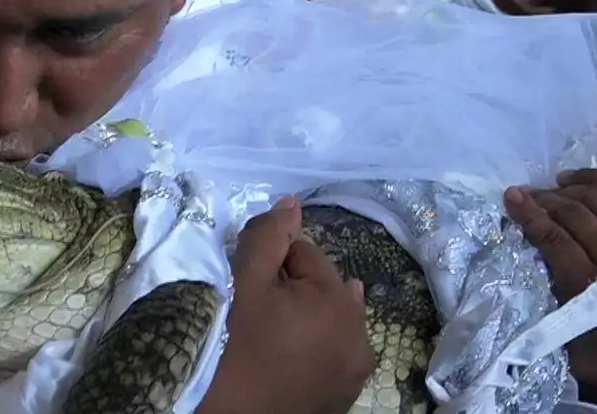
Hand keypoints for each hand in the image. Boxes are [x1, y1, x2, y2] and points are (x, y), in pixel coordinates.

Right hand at [198, 198, 374, 413]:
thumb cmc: (235, 348)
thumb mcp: (244, 285)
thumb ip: (267, 238)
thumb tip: (291, 203)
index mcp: (339, 299)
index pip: (303, 253)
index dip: (271, 266)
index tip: (250, 291)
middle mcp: (361, 332)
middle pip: (321, 285)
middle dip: (293, 291)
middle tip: (258, 318)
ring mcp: (357, 367)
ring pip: (330, 318)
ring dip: (307, 318)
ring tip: (274, 336)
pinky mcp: (348, 392)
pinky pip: (334, 350)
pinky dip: (316, 347)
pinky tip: (290, 357)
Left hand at [505, 152, 596, 401]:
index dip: (596, 174)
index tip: (570, 177)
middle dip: (567, 187)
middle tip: (547, 191)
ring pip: (575, 213)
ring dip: (544, 200)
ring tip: (528, 199)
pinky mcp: (589, 285)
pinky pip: (553, 238)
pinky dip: (529, 217)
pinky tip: (516, 208)